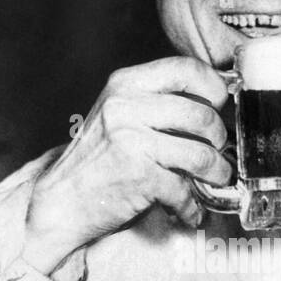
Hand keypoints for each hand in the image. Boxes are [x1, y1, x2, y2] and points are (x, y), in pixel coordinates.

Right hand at [24, 57, 232, 272]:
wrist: (60, 201)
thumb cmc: (97, 161)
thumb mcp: (119, 115)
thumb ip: (157, 104)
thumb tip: (213, 106)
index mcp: (125, 84)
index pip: (186, 68)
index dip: (214, 88)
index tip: (220, 106)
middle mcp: (126, 107)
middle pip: (202, 114)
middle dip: (219, 138)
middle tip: (218, 151)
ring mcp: (131, 140)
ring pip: (201, 153)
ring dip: (217, 172)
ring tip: (216, 179)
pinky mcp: (138, 175)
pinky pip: (184, 189)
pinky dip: (192, 206)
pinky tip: (189, 211)